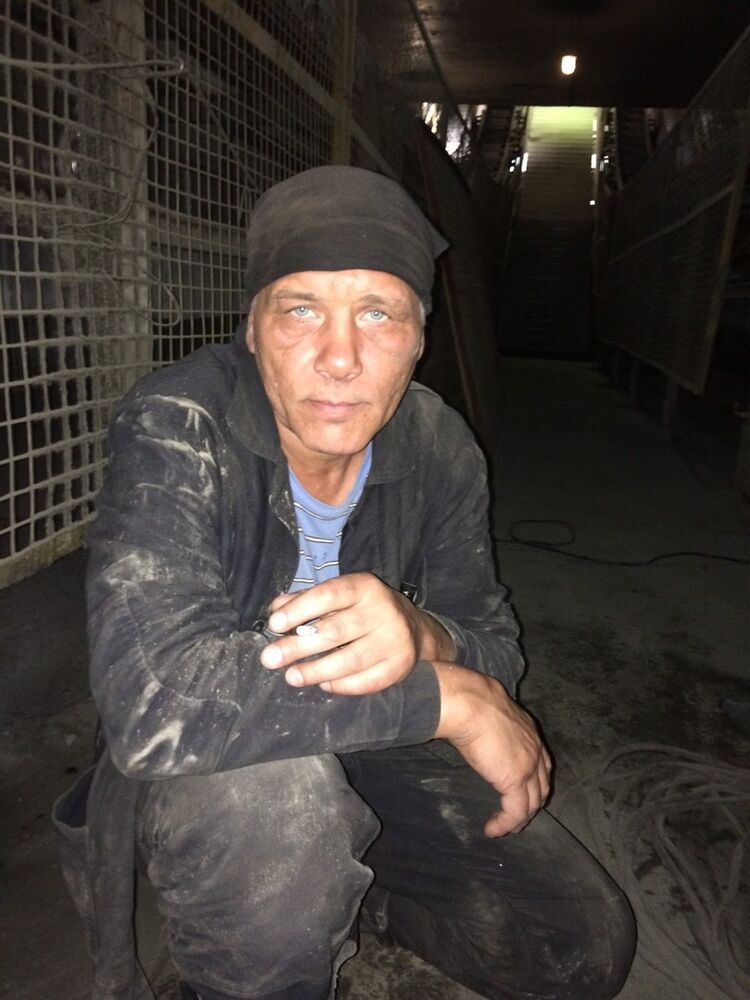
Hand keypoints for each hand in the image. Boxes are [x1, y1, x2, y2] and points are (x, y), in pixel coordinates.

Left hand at [259, 573, 454, 694]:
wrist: (416, 630)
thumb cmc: (365, 610)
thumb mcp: (341, 596)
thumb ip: (308, 600)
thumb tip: (275, 610)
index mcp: (365, 587)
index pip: (329, 594)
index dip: (300, 609)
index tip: (274, 624)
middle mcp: (383, 611)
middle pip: (336, 631)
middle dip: (298, 646)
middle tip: (270, 658)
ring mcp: (394, 640)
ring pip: (350, 660)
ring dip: (316, 670)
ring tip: (291, 676)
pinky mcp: (399, 666)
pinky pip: (366, 681)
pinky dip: (342, 685)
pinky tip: (324, 684)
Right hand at [434, 663, 550, 836]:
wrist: (470, 703)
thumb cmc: (471, 701)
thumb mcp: (489, 712)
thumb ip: (492, 725)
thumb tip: (477, 725)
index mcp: (529, 731)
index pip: (540, 762)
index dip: (534, 780)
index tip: (521, 791)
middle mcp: (535, 748)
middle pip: (541, 785)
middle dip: (532, 802)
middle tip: (518, 816)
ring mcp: (529, 766)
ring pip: (533, 802)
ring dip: (520, 818)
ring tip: (505, 827)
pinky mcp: (516, 781)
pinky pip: (516, 812)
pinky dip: (505, 824)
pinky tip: (492, 830)